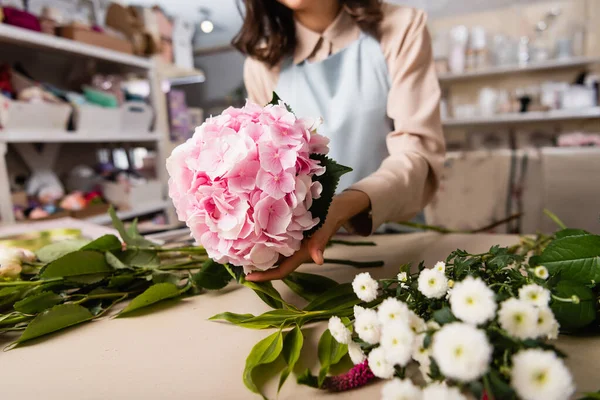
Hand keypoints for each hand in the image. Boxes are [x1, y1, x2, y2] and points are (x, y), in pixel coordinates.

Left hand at [245, 190, 369, 281]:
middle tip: (236, 263)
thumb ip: (320, 245)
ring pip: (272, 253)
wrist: (336, 208)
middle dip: (256, 266)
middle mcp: (294, 252)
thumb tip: (318, 260)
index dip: (265, 277)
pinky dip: (264, 240)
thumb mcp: (324, 230)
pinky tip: (253, 234)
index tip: (248, 278)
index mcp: (300, 255)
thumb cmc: (329, 219)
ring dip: (258, 254)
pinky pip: (275, 241)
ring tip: (239, 250)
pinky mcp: (290, 234)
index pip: (280, 271)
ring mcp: (291, 244)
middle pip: (273, 265)